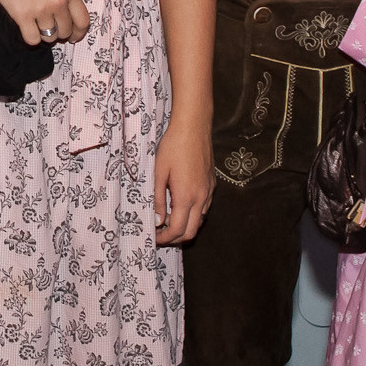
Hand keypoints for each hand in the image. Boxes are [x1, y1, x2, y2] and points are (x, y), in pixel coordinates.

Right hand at [0, 0, 88, 45]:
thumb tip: (64, 12)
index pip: (82, 20)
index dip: (78, 32)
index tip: (73, 36)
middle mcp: (57, 1)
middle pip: (65, 31)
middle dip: (58, 33)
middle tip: (50, 28)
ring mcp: (41, 9)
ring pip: (49, 37)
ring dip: (43, 34)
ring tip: (35, 24)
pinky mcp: (22, 16)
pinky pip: (32, 39)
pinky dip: (30, 37)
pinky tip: (26, 27)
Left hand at [152, 117, 212, 244]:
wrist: (193, 127)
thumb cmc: (172, 147)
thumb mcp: (158, 173)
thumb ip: (157, 199)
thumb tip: (158, 221)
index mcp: (186, 197)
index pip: (177, 230)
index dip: (165, 239)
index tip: (154, 238)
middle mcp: (201, 198)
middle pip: (191, 231)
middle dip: (175, 238)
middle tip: (160, 235)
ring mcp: (208, 191)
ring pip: (199, 220)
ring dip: (185, 226)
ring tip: (168, 221)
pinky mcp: (212, 184)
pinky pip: (204, 208)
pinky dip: (192, 215)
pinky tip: (180, 206)